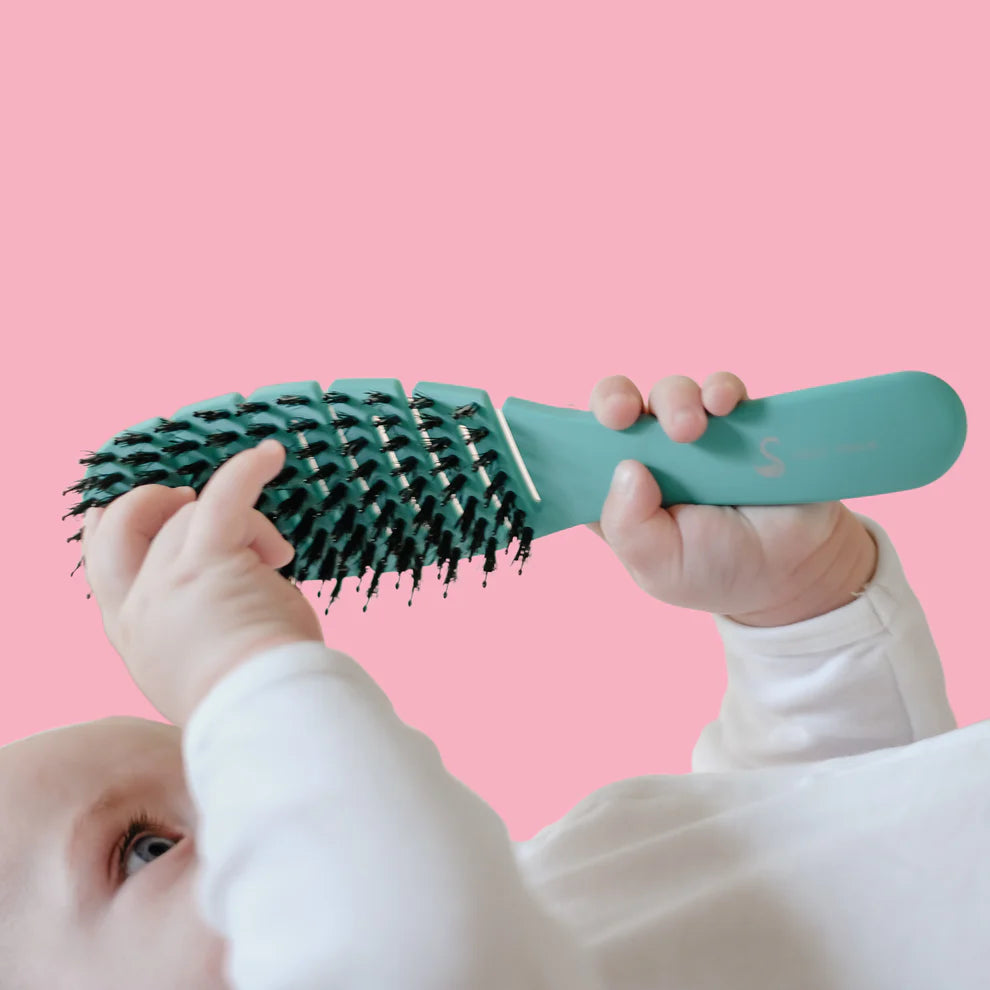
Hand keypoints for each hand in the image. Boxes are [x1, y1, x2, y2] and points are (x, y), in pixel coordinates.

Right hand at [82, 439, 324, 725]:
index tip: (130, 511)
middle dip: (150, 503)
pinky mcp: (208, 560)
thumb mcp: (198, 668)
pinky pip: (222, 495)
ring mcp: (167, 580)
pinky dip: (246, 470)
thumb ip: (193, 629)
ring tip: (278, 557)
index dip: (113, 530)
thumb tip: (230, 596)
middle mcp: (138, 605)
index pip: (102, 567)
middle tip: (191, 502)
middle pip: (123, 527)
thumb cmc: (251, 699)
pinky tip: (271, 456)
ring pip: (190, 517)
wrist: (263, 715)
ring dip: (242, 526)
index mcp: (132, 634)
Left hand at [586, 373, 877, 625]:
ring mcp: (693, 436)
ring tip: (690, 431)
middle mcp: (650, 456)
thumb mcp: (658, 565)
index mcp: (617, 491)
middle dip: (614, 400)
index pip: (578, 452)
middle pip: (617, 408)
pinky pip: (723, 391)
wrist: (793, 571)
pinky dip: (720, 389)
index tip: (568, 428)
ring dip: (674, 401)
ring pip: (669, 393)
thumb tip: (627, 467)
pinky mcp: (738, 422)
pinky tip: (723, 405)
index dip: (565, 433)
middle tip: (623, 415)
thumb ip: (629, 526)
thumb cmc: (714, 569)